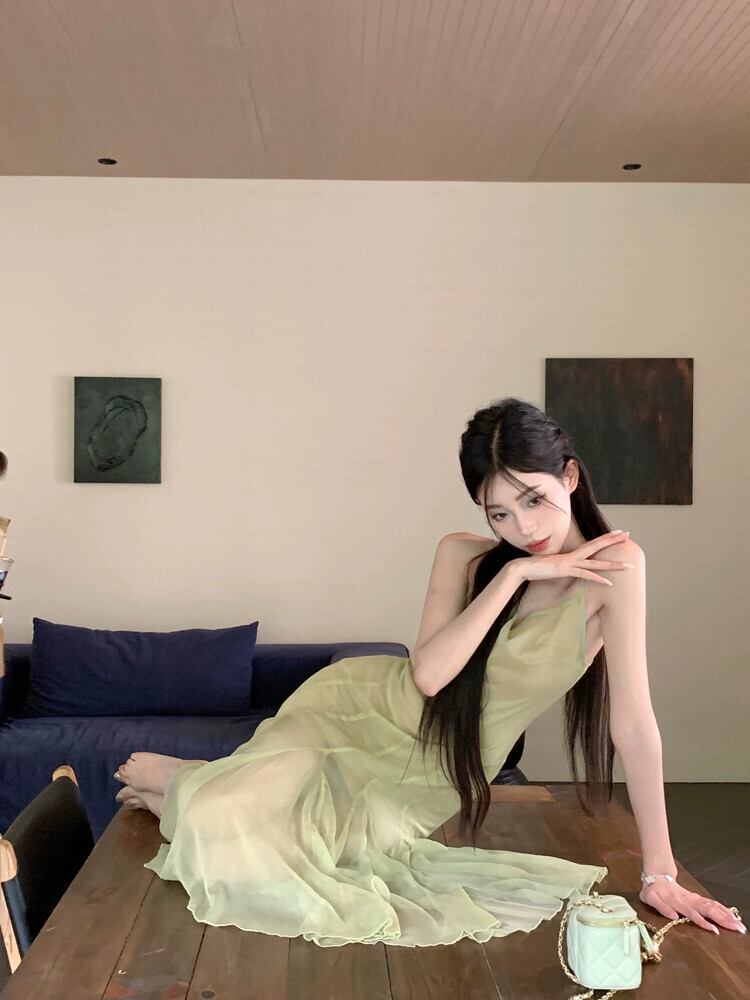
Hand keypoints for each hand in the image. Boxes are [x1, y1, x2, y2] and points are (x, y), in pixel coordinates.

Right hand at [510, 529, 633, 585]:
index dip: (605, 538)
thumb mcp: (553, 567)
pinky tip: (609, 583)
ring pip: (597, 562)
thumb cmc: (536, 568)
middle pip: (597, 546)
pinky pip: (586, 575)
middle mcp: (573, 556)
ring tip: (629, 566)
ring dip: (614, 565)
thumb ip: (563, 567)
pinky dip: (598, 579)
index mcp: (571, 555)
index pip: (592, 544)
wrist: (523, 567)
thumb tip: (566, 569)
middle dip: (613, 540)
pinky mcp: (566, 570)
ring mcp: (570, 562)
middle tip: (628, 534)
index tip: (617, 534)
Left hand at [639, 878, 745, 934]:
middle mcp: (689, 901)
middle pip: (708, 910)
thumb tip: (674, 916)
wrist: (656, 875)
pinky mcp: (698, 899)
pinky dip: (723, 909)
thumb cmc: (652, 890)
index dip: (703, 922)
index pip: (693, 913)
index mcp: (678, 902)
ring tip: (739, 924)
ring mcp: (694, 899)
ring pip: (713, 907)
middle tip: (737, 929)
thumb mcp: (649, 898)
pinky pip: (712, 904)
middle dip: (723, 920)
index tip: (714, 930)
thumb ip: (661, 906)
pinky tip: (733, 915)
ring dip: (726, 915)